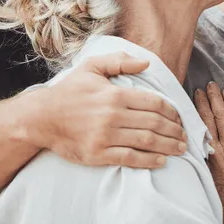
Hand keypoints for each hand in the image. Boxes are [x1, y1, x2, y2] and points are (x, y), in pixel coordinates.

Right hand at [38, 52, 185, 167]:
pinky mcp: (98, 154)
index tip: (179, 118)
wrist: (40, 118)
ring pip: (147, 141)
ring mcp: (106, 136)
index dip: (173, 112)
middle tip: (184, 136)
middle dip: (175, 130)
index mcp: (115, 94)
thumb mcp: (90, 68)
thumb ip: (118, 61)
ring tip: (179, 149)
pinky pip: (130, 158)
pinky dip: (149, 161)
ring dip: (168, 146)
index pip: (155, 103)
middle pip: (155, 123)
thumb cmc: (68, 92)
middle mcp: (113, 115)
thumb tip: (145, 62)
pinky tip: (161, 161)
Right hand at [193, 82, 223, 218]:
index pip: (205, 122)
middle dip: (216, 99)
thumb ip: (202, 156)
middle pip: (221, 117)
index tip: (198, 93)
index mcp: (213, 153)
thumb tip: (194, 140)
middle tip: (212, 85)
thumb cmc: (220, 200)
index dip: (202, 105)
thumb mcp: (204, 176)